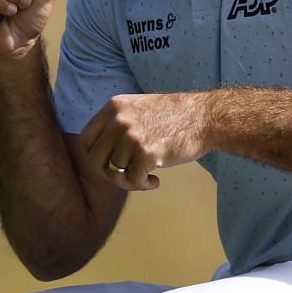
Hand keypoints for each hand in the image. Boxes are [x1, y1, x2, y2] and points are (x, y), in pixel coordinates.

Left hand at [77, 92, 212, 191]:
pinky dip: (143, 185)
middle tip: (126, 176)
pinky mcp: (146, 153)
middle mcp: (119, 120)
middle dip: (108, 174)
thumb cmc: (175, 117)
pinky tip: (155, 180)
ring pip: (114, 172)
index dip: (94, 157)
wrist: (205, 117)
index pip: (86, 139)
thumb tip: (101, 154)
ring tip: (146, 177)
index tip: (108, 165)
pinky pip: (133, 180)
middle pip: (95, 159)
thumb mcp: (139, 108)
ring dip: (129, 181)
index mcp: (114, 107)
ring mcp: (131, 136)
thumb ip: (118, 124)